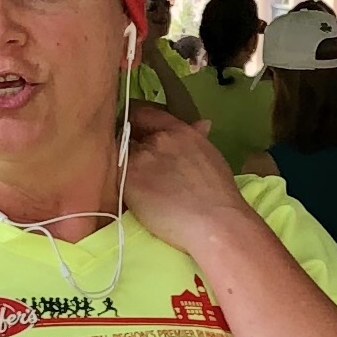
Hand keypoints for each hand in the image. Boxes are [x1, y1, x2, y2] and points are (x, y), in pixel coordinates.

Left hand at [116, 99, 250, 252]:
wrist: (215, 222)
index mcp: (179, 131)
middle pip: (128, 134)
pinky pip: (116, 177)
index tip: (135, 132)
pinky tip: (137, 198)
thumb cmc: (220, 196)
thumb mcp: (211, 156)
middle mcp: (157, 139)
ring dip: (126, 167)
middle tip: (139, 165)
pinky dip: (123, 185)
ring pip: (120, 156)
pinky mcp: (127, 181)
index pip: (145, 113)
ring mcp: (140, 159)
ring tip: (142, 187)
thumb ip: (198, 138)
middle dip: (131, 147)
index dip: (136, 122)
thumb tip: (202, 124)